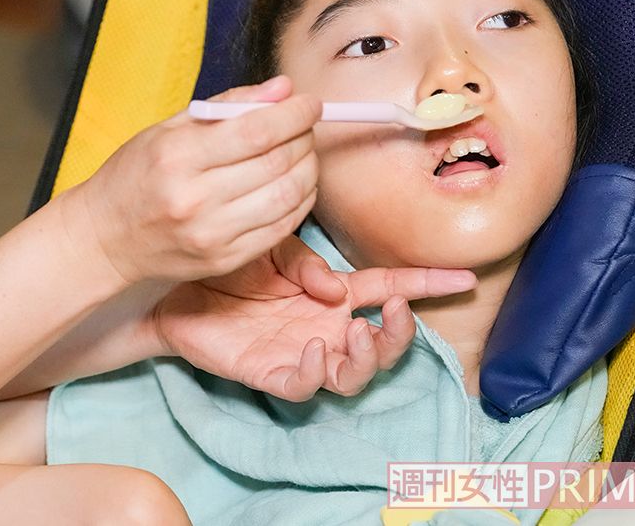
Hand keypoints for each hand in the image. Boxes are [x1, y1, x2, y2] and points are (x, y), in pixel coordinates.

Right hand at [62, 76, 320, 287]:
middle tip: (306, 125)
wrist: (105, 238)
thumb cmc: (134, 176)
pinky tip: (296, 186)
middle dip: (304, 138)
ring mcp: (213, 234)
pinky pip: (282, 228)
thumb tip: (283, 89)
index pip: (255, 131)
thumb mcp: (168, 129)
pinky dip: (300, 202)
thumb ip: (228, 106)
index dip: (293, 114)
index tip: (309, 103)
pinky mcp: (225, 259)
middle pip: (277, 163)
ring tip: (303, 153)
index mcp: (177, 156)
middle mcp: (196, 198)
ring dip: (308, 169)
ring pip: (288, 197)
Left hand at [151, 235, 476, 399]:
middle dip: (399, 333)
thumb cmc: (225, 265)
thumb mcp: (272, 248)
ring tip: (352, 331)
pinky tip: (310, 348)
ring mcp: (299, 353)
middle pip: (381, 343)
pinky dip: (315, 372)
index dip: (425, 284)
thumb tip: (340, 290)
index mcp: (329, 292)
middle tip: (391, 310)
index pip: (386, 288)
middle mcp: (323, 326)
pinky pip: (304, 387)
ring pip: (353, 374)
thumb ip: (306, 264)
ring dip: (365, 357)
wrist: (172, 286)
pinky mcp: (270, 373)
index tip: (462, 277)